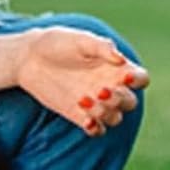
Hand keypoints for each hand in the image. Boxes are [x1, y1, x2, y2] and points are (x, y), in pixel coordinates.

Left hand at [13, 27, 148, 136]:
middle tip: (100, 90)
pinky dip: (96, 128)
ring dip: (105, 113)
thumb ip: (101, 47)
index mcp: (116, 67)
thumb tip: (121, 60)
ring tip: (83, 100)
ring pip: (115, 118)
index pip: (141, 79)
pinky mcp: (80, 115)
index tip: (124, 78)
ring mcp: (96, 103)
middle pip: (130, 102)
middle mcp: (110, 86)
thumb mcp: (79, 40)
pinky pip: (97, 130)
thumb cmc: (57, 43)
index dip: (138, 81)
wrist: (29, 58)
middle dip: (120, 100)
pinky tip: (85, 120)